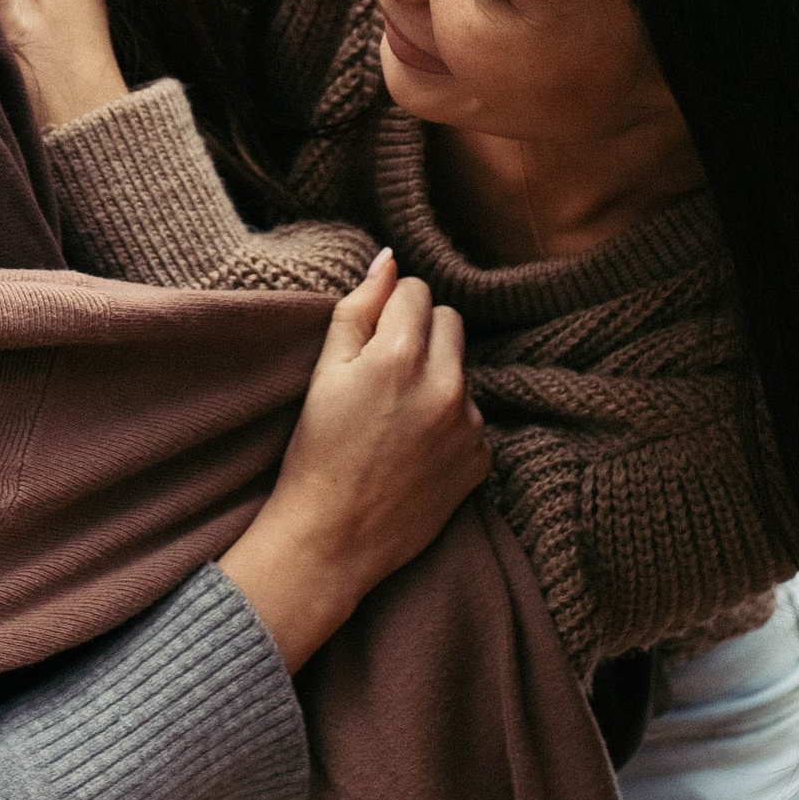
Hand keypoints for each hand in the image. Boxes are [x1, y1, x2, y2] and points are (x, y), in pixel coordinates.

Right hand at [219, 250, 489, 671]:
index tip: (370, 337)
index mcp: (401, 356)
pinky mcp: (481, 460)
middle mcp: (446, 386)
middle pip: (450, 321)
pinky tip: (414, 448)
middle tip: (384, 371)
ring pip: (461, 370)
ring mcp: (469, 426)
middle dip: (420, 333)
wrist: (332, 538)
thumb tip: (388, 261)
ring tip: (395, 417)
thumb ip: (358, 309)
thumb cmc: (317, 452)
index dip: (390, 307)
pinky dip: (448, 423)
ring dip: (436, 378)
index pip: (417, 290)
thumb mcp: (323, 373)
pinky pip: (472, 418)